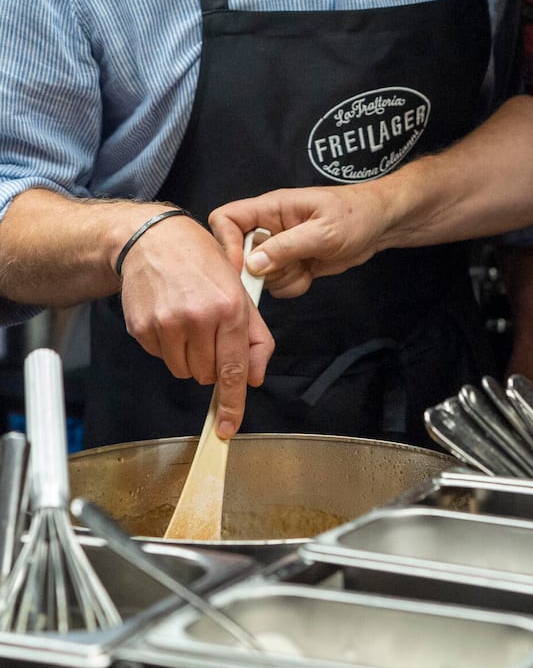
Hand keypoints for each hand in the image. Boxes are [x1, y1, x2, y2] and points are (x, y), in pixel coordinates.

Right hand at [119, 214, 273, 437]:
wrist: (154, 240)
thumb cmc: (202, 262)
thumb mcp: (240, 290)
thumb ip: (255, 337)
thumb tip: (255, 378)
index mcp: (229, 307)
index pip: (233, 369)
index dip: (233, 404)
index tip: (228, 428)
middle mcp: (198, 317)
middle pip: (207, 375)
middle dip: (212, 363)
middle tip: (209, 332)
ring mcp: (166, 324)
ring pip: (183, 371)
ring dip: (189, 357)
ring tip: (189, 322)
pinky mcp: (142, 329)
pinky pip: (161, 358)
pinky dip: (168, 347)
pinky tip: (170, 317)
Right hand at [208, 184, 388, 297]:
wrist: (380, 225)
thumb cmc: (355, 215)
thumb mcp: (323, 231)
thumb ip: (287, 246)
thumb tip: (252, 264)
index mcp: (271, 208)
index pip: (226, 218)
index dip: (226, 244)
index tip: (242, 268)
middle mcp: (269, 227)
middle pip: (238, 254)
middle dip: (260, 270)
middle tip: (287, 268)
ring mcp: (278, 247)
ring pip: (259, 274)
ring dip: (282, 278)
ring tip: (307, 265)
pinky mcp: (290, 264)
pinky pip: (278, 284)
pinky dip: (293, 285)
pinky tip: (312, 273)